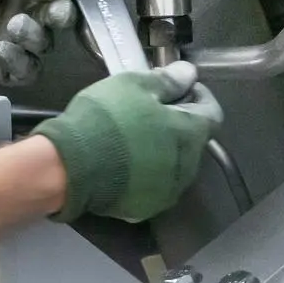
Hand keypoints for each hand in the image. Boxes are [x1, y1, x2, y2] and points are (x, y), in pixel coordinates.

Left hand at [0, 0, 75, 87]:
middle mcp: (24, 14)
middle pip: (57, 18)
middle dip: (62, 14)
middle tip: (56, 12)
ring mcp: (15, 44)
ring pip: (44, 45)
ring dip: (36, 36)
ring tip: (14, 26)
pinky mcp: (2, 69)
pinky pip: (25, 70)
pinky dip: (20, 61)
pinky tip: (2, 48)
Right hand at [34, 61, 222, 222]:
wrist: (71, 167)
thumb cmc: (107, 119)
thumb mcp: (135, 86)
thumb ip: (168, 81)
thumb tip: (189, 74)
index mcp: (191, 134)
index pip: (212, 112)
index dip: (197, 95)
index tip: (177, 87)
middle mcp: (188, 167)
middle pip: (192, 140)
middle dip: (177, 123)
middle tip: (149, 108)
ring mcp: (168, 192)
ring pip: (174, 164)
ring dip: (162, 149)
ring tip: (133, 137)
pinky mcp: (146, 208)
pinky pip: (153, 184)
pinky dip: (145, 172)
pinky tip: (123, 162)